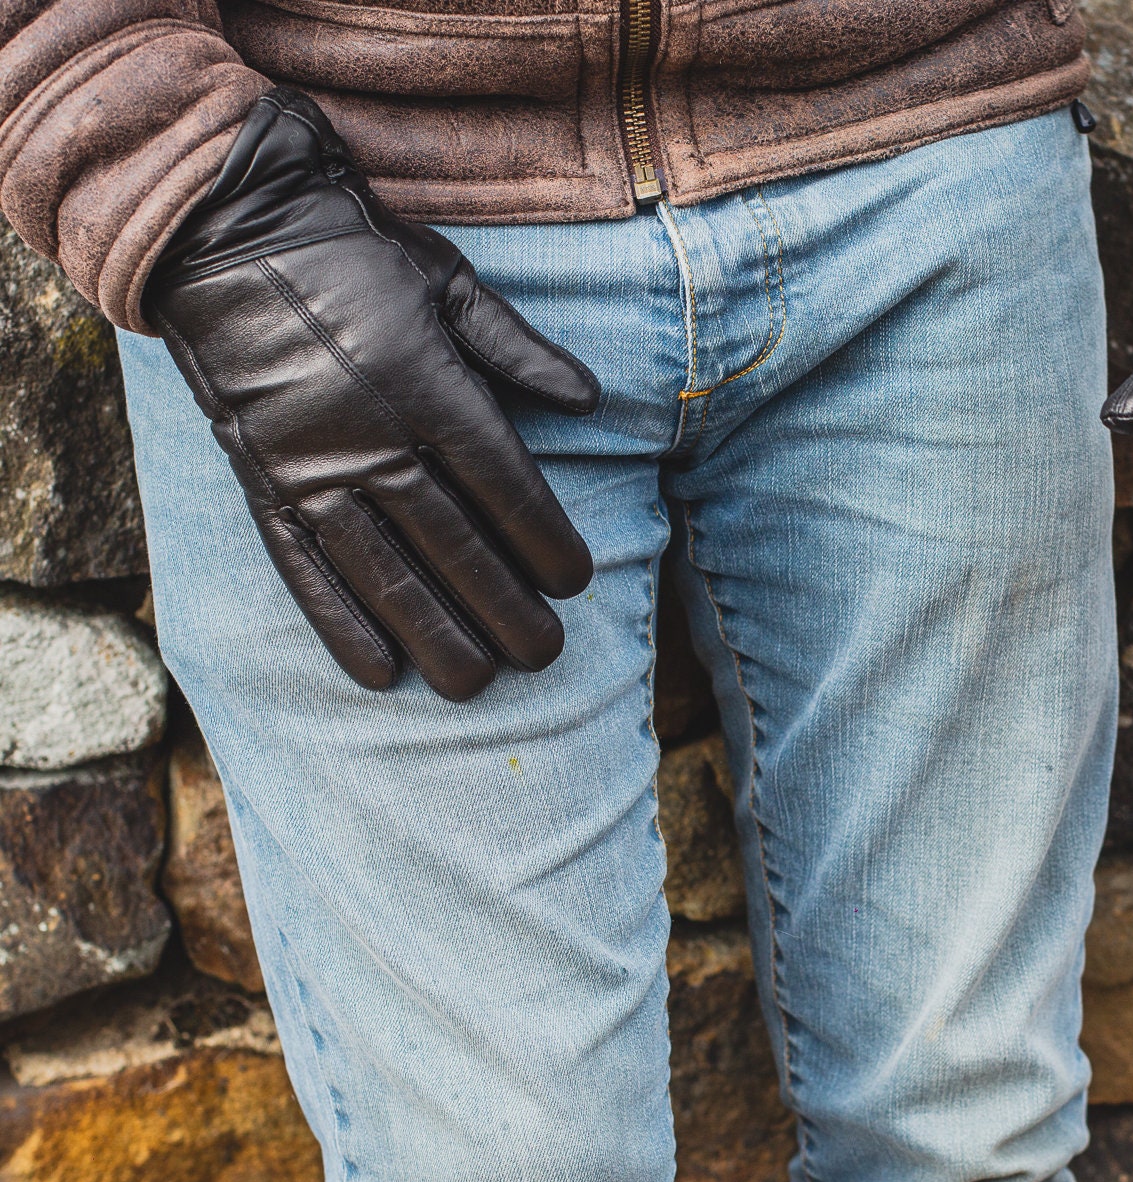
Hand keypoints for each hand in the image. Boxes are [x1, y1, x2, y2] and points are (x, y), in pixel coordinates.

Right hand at [145, 89, 599, 701]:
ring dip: (433, 633)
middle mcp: (372, 436)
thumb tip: (588, 401)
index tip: (575, 582)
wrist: (227, 229)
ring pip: (383, 570)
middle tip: (545, 655)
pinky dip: (340, 622)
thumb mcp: (450, 281)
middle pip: (453, 543)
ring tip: (477, 686)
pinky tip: (379, 671)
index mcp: (429, 386)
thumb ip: (518, 349)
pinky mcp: (262, 480)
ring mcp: (311, 465)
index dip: (544, 540)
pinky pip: (304, 567)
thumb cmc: (356, 252)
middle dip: (504, 606)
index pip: (502, 485)